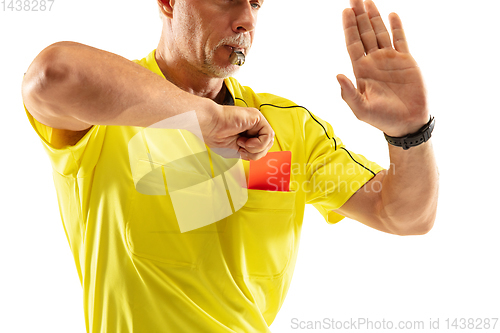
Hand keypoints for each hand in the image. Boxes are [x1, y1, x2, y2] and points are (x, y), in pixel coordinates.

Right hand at [199, 104, 274, 160]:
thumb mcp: (236, 150)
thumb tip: (260, 155)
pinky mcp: (257, 117)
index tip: (240, 151)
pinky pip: (268, 135)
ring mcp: (256, 121)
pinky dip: (258, 143)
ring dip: (256, 149)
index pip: (261, 148)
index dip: (253, 154)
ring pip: (269, 141)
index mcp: (248, 132)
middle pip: (267, 145)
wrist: (209, 125)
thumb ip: (250, 152)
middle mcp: (253, 126)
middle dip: (256, 153)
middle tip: (241, 148)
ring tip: (242, 143)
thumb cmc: (216, 136)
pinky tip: (246, 141)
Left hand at [337, 0, 428, 136]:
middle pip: (364, 33)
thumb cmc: (382, 119)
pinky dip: (396, 27)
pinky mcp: (406, 60)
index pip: (353, 44)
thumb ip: (348, 93)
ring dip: (374, 17)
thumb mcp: (361, 110)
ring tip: (367, 1)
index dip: (349, 28)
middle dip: (359, 16)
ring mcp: (390, 59)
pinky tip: (391, 14)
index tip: (345, 11)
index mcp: (361, 71)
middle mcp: (374, 61)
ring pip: (380, 32)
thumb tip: (337, 75)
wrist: (407, 123)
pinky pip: (400, 39)